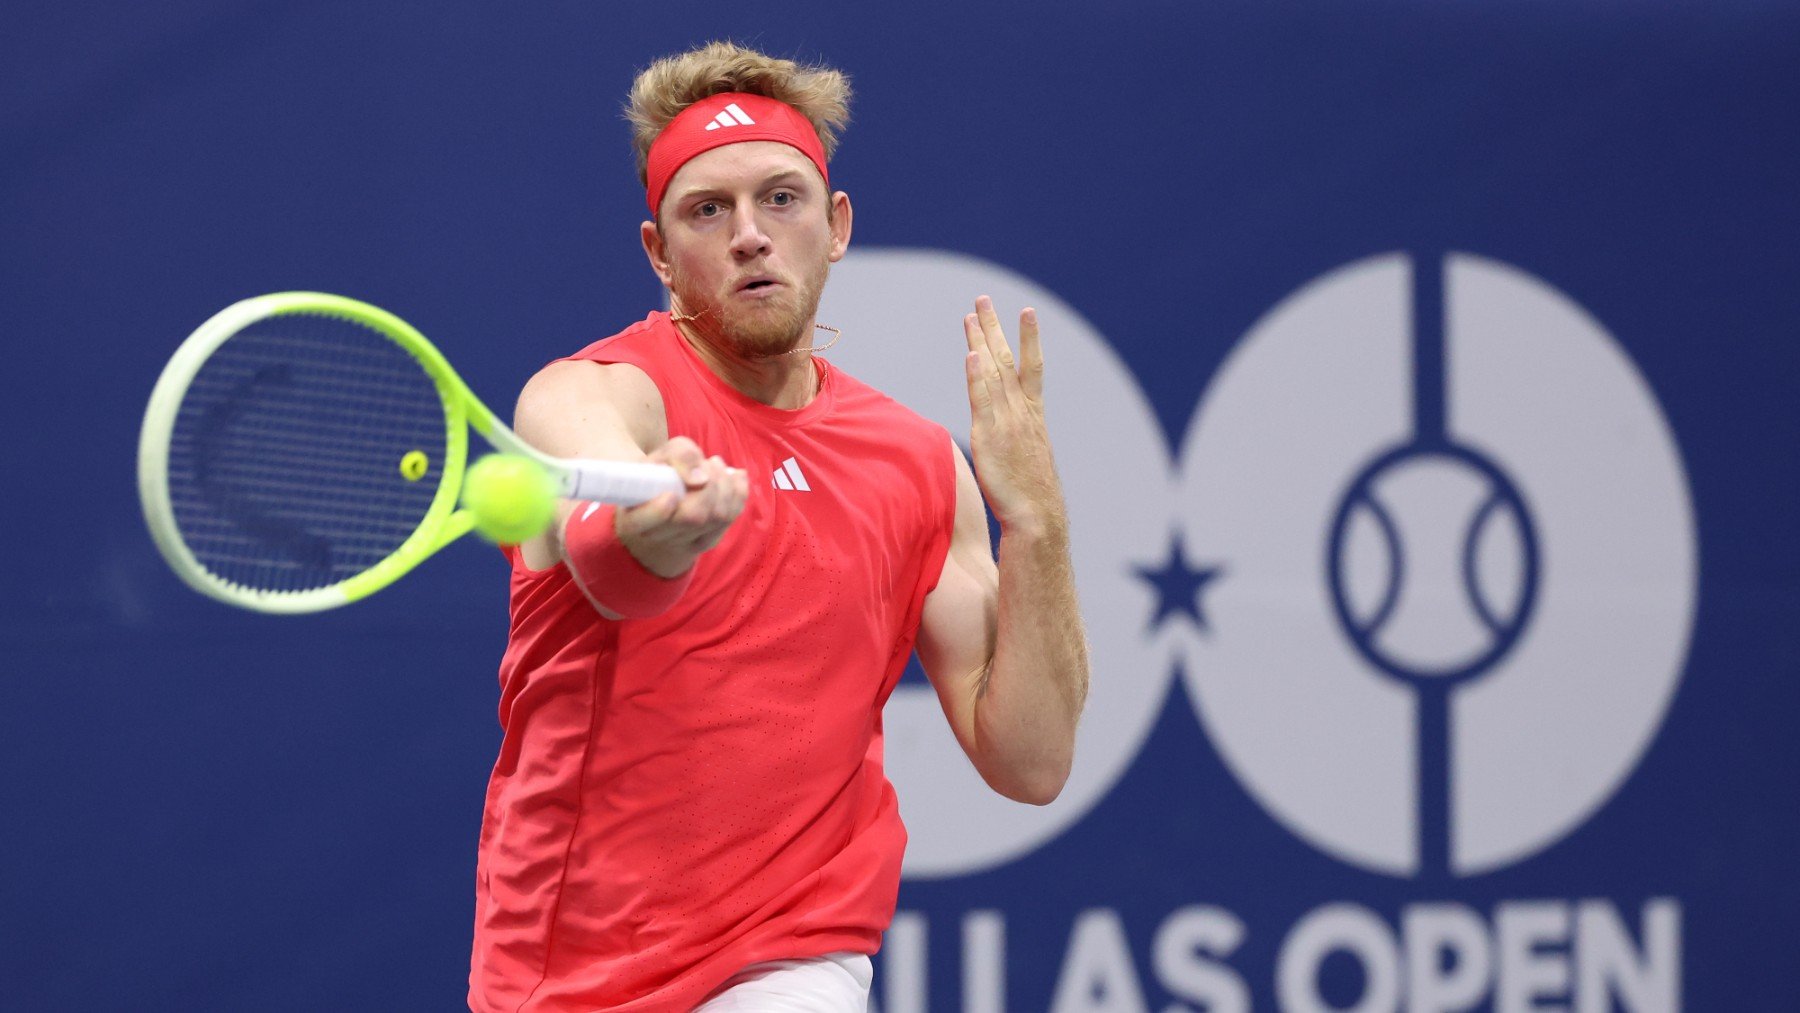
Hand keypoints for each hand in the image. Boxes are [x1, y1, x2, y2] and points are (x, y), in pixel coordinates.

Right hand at [615, 436, 747, 576]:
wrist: (667, 496)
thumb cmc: (660, 473)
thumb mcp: (661, 456)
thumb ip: (679, 456)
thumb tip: (700, 479)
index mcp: (633, 517)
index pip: (642, 522)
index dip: (658, 511)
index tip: (670, 494)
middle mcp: (657, 536)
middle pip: (692, 517)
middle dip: (710, 484)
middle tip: (709, 462)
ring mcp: (685, 542)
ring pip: (717, 516)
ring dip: (725, 484)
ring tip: (715, 465)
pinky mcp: (709, 540)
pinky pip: (732, 516)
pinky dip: (738, 491)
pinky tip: (733, 477)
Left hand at [962, 295, 1066, 536]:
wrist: (1037, 516)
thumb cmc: (1031, 496)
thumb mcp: (1025, 459)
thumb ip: (1014, 441)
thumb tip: (1004, 439)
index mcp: (1032, 415)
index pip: (1032, 367)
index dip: (1030, 338)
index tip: (1027, 311)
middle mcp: (1021, 412)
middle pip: (1007, 360)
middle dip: (995, 328)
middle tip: (983, 299)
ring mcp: (1006, 422)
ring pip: (993, 372)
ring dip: (981, 342)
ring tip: (971, 315)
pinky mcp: (989, 436)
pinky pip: (982, 399)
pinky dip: (977, 375)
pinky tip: (972, 353)